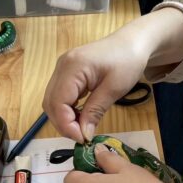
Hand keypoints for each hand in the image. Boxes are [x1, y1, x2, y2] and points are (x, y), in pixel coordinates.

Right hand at [43, 8, 182, 142]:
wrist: (132, 43)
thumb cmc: (127, 62)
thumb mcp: (114, 89)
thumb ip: (95, 111)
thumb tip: (83, 135)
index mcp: (72, 67)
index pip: (58, 102)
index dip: (66, 124)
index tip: (82, 138)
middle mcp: (61, 66)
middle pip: (50, 103)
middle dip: (63, 124)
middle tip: (82, 136)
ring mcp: (62, 69)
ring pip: (52, 101)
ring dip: (64, 118)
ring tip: (83, 128)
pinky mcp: (66, 73)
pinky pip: (59, 96)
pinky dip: (67, 110)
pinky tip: (81, 116)